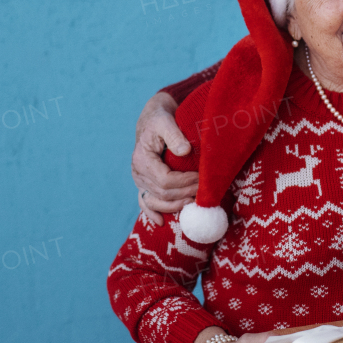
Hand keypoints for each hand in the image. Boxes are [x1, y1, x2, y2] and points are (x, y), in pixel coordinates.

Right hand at [132, 92, 198, 222]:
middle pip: (163, 193)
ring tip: (193, 204)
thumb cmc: (161, 119)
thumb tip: (185, 151)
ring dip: (175, 206)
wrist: (153, 120)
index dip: (185, 182)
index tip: (201, 178)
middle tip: (205, 191)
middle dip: (185, 193)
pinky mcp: (143, 184)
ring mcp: (139, 181)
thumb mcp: (166, 121)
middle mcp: (138, 173)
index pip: (165, 180)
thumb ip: (174, 135)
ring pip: (155, 202)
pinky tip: (161, 222)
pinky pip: (145, 202)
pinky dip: (152, 213)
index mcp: (142, 159)